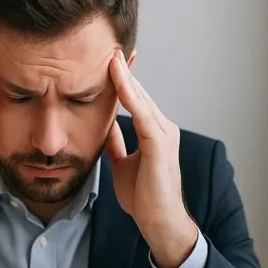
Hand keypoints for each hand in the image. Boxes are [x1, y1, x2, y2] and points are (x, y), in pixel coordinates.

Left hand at [106, 49, 197, 267]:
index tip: (107, 60)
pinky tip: (118, 80)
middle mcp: (162, 127)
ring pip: (141, 98)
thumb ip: (117, 144)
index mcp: (153, 132)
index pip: (136, 99)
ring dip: (125, 76)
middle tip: (107, 46)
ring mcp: (163, 134)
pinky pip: (142, 114)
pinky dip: (130, 95)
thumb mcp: (123, 164)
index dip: (122, 80)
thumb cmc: (144, 196)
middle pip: (139, 93)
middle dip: (123, 71)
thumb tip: (104, 127)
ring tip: (111, 55)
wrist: (158, 221)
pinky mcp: (160, 144)